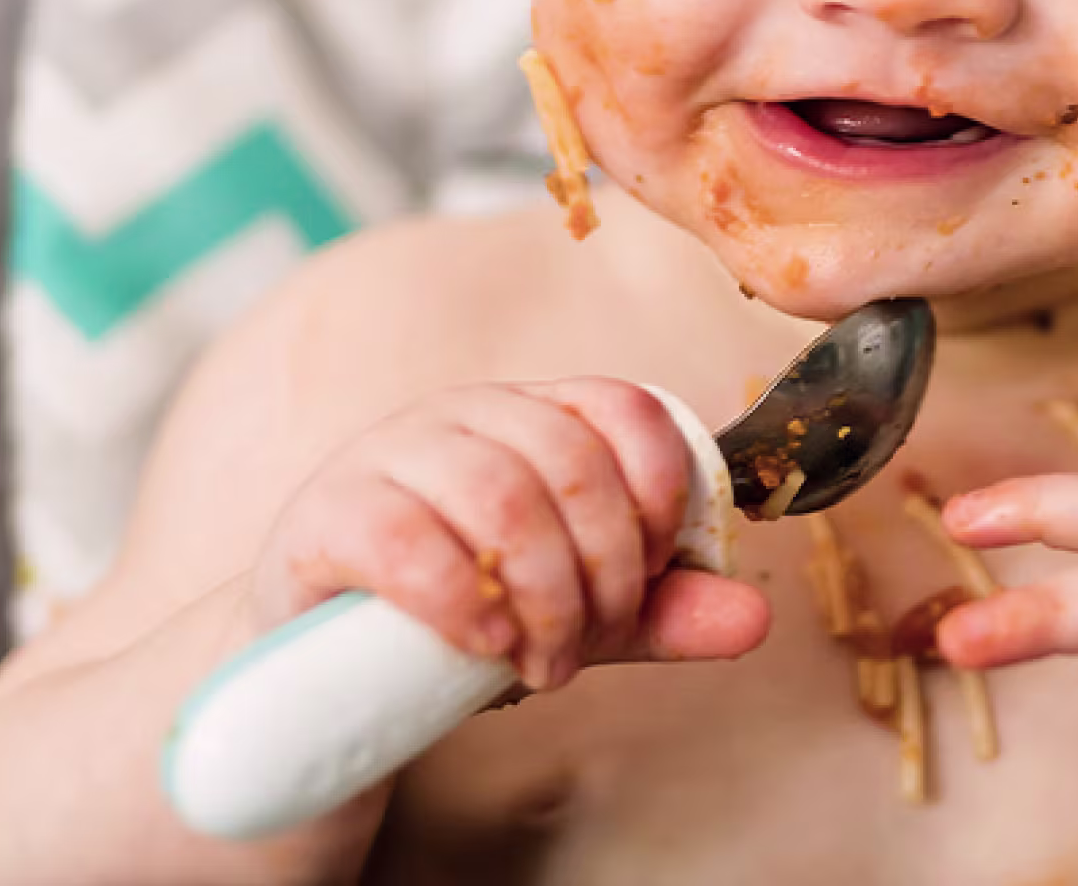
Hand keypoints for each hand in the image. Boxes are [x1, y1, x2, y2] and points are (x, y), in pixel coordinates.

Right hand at [251, 379, 768, 691]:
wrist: (325, 671)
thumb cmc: (461, 616)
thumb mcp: (576, 613)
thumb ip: (659, 613)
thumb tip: (753, 619)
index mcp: (532, 418)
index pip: (626, 407)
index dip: (661, 494)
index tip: (655, 570)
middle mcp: (463, 416)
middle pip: (569, 462)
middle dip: (604, 572)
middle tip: (588, 646)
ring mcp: (387, 455)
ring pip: (499, 494)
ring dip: (543, 595)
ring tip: (540, 663)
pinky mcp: (326, 514)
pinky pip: (404, 536)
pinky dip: (462, 598)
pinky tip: (485, 642)